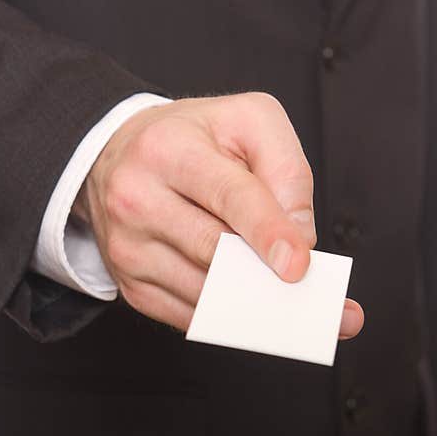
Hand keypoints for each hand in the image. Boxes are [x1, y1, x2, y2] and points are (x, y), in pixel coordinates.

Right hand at [75, 92, 363, 337]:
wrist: (118, 157)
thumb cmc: (191, 138)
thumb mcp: (247, 119)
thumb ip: (286, 168)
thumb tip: (299, 236)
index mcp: (167, 149)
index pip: (228, 195)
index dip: (267, 231)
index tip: (298, 265)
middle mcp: (137, 198)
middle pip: (215, 250)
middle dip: (269, 276)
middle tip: (318, 300)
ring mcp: (128, 247)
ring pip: (205, 291)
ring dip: (253, 304)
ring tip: (294, 306)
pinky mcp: (130, 284)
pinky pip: (189, 314)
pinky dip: (227, 317)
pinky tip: (252, 308)